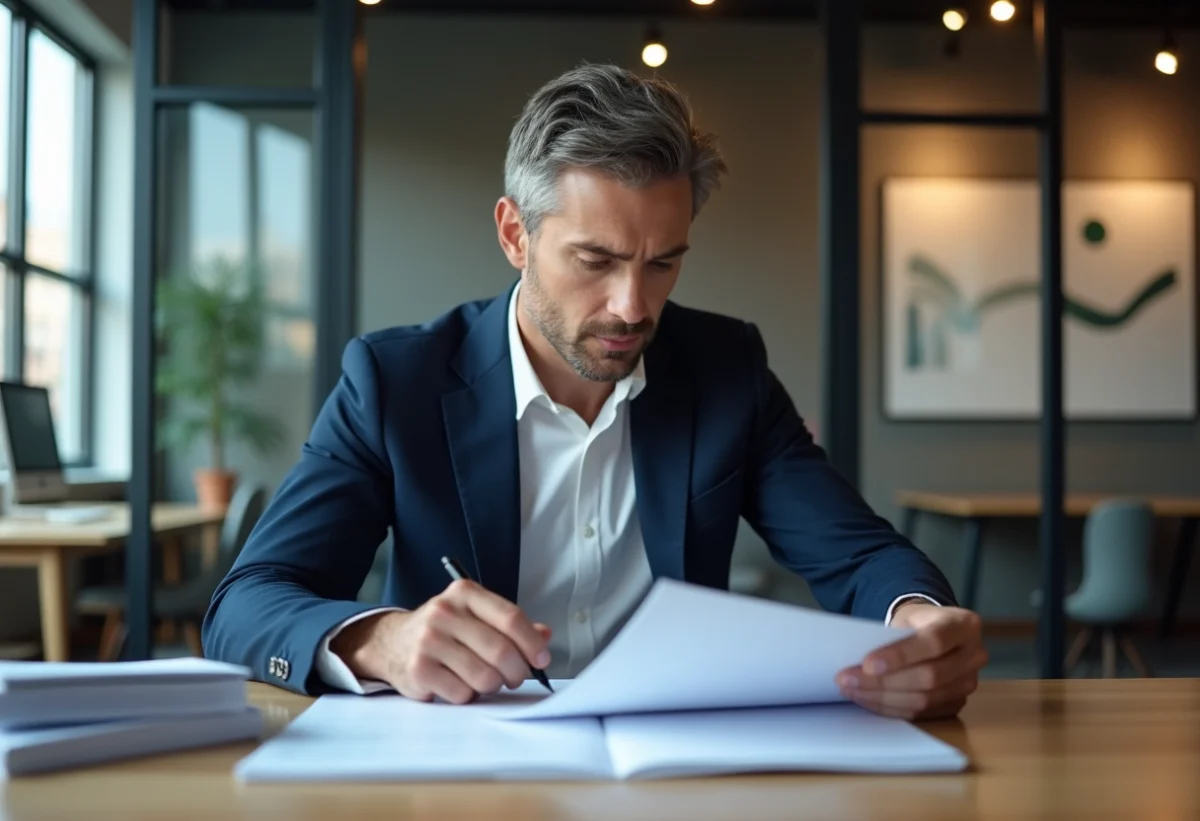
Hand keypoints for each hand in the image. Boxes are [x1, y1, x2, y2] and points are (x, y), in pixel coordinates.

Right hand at [330, 579, 551, 703]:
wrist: (392, 642)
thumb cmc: (445, 630)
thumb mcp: (475, 616)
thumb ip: (509, 624)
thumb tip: (544, 636)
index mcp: (465, 593)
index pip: (510, 618)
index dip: (532, 643)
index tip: (541, 660)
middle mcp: (445, 612)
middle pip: (501, 651)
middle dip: (517, 672)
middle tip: (516, 677)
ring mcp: (429, 641)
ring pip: (484, 677)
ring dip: (492, 686)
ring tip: (484, 679)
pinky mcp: (418, 670)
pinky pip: (462, 694)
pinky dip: (468, 695)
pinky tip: (458, 684)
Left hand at [835, 603, 986, 720]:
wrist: (934, 631)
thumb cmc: (917, 623)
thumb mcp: (907, 616)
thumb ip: (892, 635)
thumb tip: (858, 661)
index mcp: (964, 624)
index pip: (933, 642)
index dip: (900, 655)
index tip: (867, 663)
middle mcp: (974, 655)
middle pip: (929, 676)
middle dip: (883, 681)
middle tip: (847, 679)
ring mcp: (968, 682)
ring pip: (925, 699)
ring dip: (882, 697)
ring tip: (851, 690)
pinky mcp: (957, 703)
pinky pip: (922, 713)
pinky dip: (890, 708)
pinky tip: (867, 700)